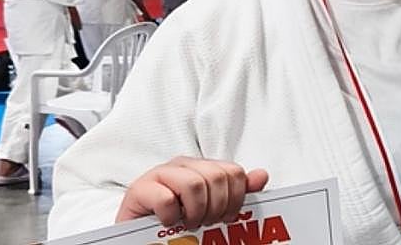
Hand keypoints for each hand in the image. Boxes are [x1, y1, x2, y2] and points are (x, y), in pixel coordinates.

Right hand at [116, 157, 268, 227]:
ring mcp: (160, 174)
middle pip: (216, 177)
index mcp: (202, 167)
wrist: (139, 236)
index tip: (226, 217)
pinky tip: (169, 223)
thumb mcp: (211, 208)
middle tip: (206, 223)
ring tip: (189, 224)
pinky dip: (171, 216)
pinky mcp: (140, 189)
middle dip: (216, 207)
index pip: (233, 172)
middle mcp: (182, 165)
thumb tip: (261, 175)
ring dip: (195, 212)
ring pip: (194, 184)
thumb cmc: (177, 222)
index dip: (236, 198)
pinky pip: (166, 198)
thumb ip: (237, 192)